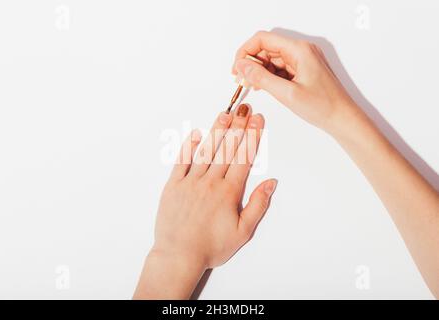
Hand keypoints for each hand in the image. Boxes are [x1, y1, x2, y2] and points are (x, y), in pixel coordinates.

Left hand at [135, 104, 276, 298]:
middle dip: (238, 126)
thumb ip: (258, 205)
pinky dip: (188, 147)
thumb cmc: (212, 247)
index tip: (257, 120)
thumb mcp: (243, 232)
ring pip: (206, 151)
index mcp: (229, 191)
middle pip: (227, 149)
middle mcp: (210, 182)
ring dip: (217, 131)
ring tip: (225, 113)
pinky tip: (196, 135)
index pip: (244, 157)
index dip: (252, 136)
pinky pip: (181, 162)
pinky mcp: (172, 186)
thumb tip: (271, 182)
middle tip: (244, 107)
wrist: (178, 256)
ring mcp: (190, 182)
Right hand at [232, 31, 358, 132]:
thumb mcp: (286, 93)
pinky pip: (280, 68)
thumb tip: (242, 67)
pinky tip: (263, 87)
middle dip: (251, 62)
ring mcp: (303, 61)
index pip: (263, 39)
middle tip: (240, 79)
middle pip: (267, 48)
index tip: (237, 67)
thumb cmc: (323, 106)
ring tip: (250, 85)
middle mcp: (302, 51)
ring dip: (259, 70)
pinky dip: (269, 76)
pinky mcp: (303, 71)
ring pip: (272, 59)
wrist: (343, 119)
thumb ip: (261, 78)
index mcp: (300, 50)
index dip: (246, 51)